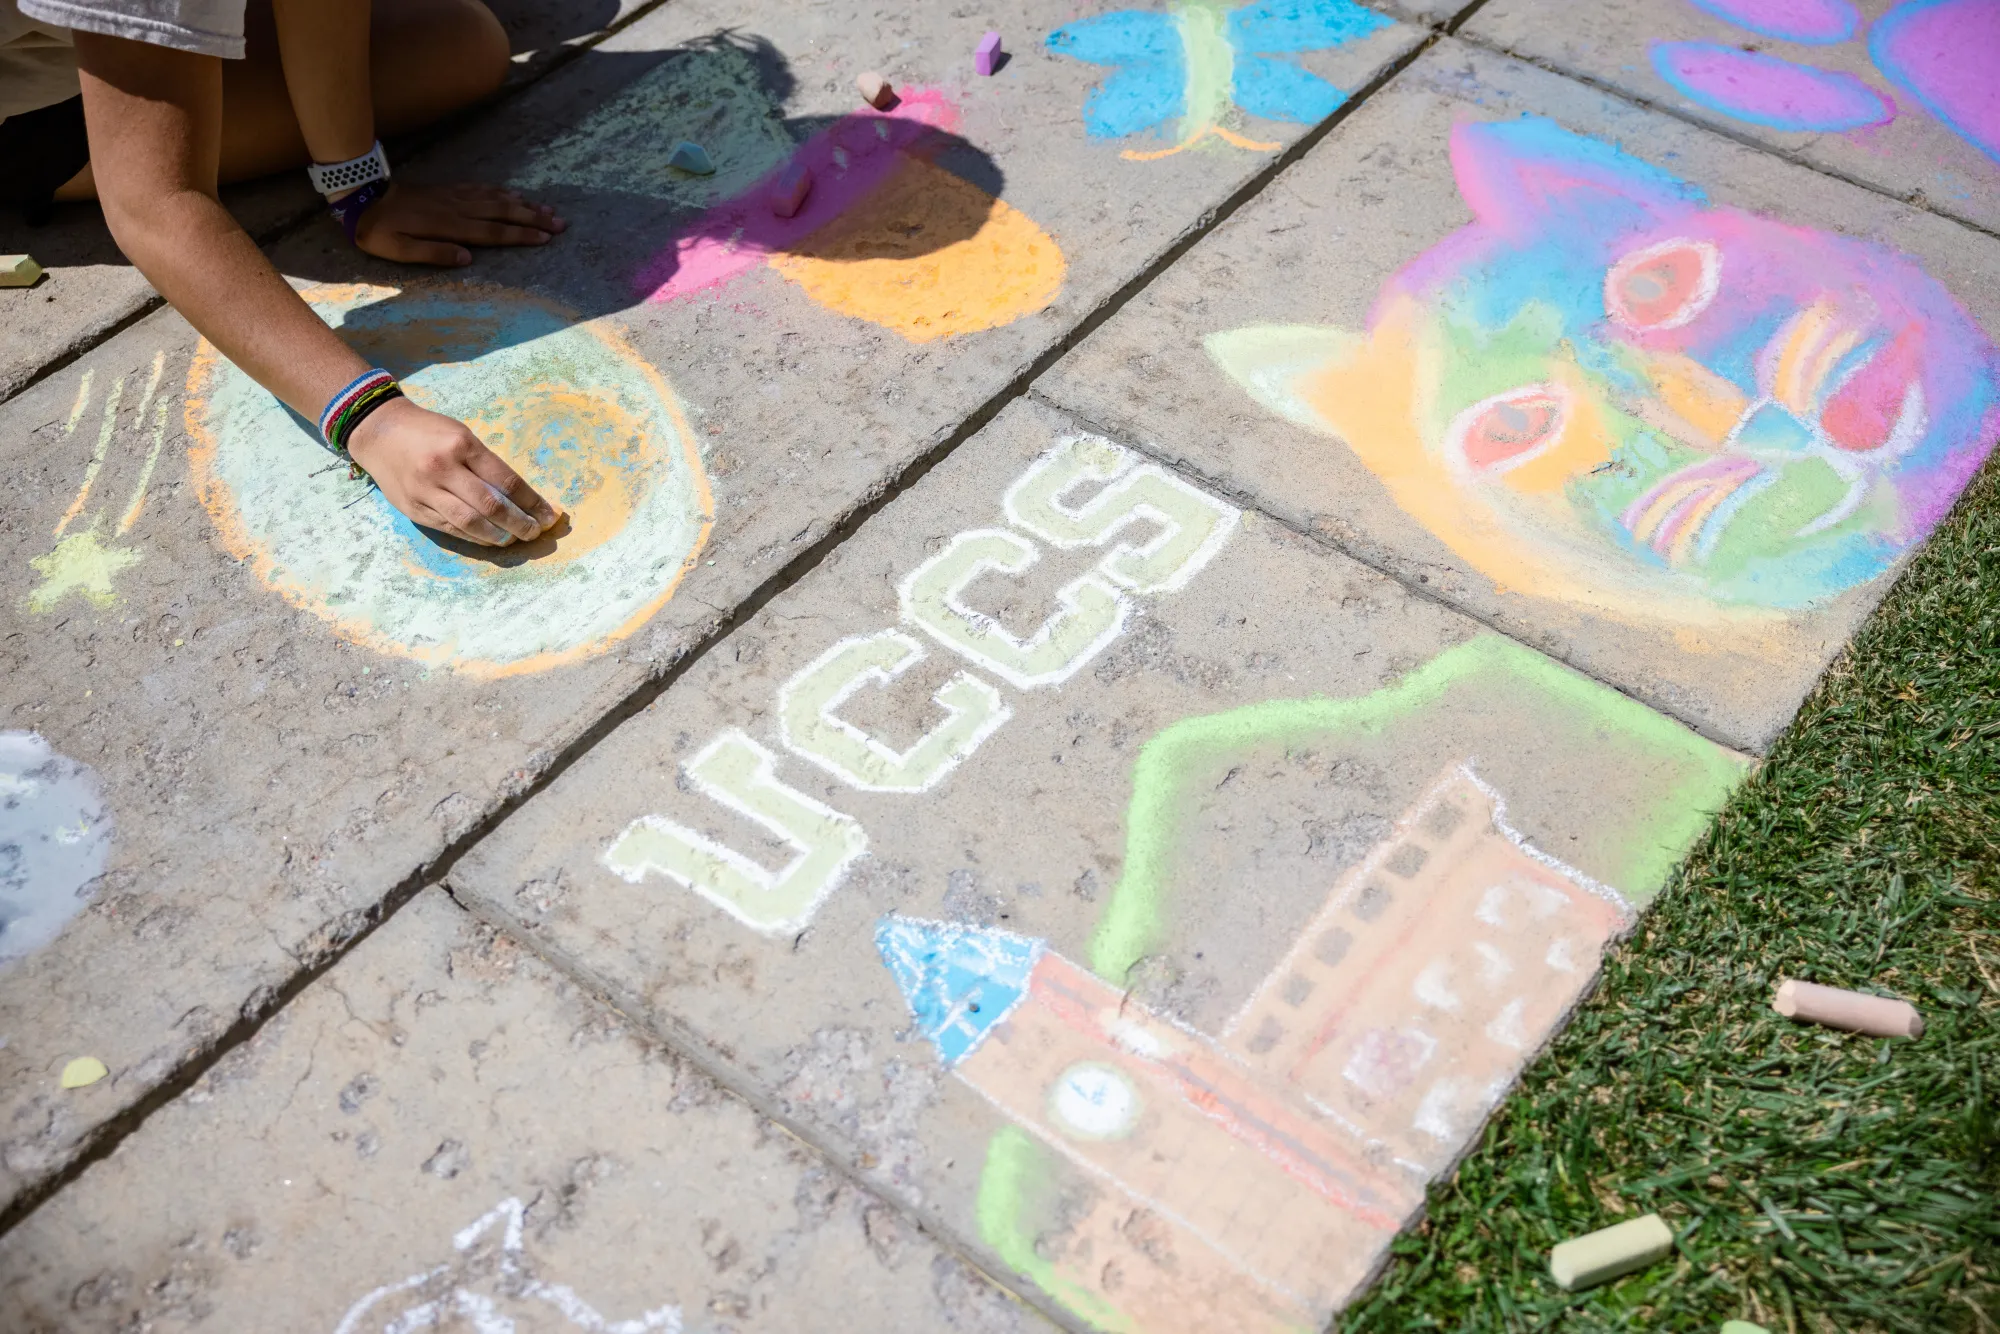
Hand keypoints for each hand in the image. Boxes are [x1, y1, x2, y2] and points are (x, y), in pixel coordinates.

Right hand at [344, 396, 560, 545]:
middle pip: (491, 506)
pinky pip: (450, 528)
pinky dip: (473, 537)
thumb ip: (486, 464)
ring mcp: (426, 491)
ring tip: (514, 539)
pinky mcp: (414, 508)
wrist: (379, 432)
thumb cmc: (429, 432)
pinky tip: (489, 539)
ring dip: (498, 536)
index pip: (506, 480)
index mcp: (462, 445)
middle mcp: (443, 469)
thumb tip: (520, 497)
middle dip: (519, 523)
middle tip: (535, 532)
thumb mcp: (461, 435)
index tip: (549, 514)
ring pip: (470, 523)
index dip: (531, 502)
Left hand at [349, 181, 564, 266]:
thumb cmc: (377, 229)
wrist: (362, 194)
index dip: (520, 236)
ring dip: (525, 205)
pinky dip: (503, 193)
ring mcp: (455, 197)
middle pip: (503, 214)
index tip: (545, 238)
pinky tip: (516, 196)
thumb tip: (467, 258)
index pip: (492, 232)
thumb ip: (432, 253)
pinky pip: (483, 189)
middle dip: (534, 219)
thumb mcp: (397, 249)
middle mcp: (458, 208)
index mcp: (449, 226)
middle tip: (561, 224)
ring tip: (549, 210)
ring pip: (497, 200)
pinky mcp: (449, 190)